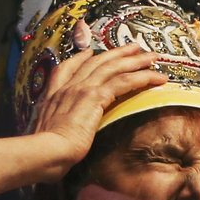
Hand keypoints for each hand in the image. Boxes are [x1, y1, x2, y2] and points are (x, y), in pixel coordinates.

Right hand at [25, 41, 164, 171]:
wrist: (45, 151)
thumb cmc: (43, 153)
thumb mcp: (42, 136)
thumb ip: (51, 130)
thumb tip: (54, 137)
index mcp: (52, 96)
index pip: (66, 69)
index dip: (80, 58)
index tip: (89, 52)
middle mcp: (67, 88)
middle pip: (96, 62)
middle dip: (115, 53)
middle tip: (132, 47)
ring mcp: (81, 89)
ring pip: (113, 67)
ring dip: (135, 60)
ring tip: (151, 56)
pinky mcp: (96, 97)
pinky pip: (124, 81)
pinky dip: (143, 77)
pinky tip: (157, 77)